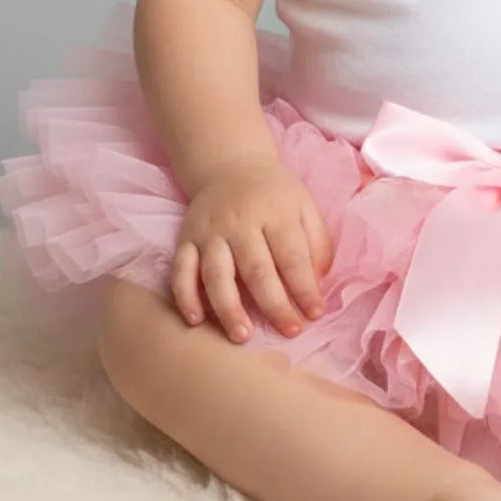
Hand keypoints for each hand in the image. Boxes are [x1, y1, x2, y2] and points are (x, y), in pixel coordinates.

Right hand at [173, 153, 334, 342]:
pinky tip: (195, 320)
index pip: (292, 257)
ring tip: (243, 336)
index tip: (315, 314)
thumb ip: (316, 242)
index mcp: (275, 213)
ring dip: (229, 308)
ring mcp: (210, 231)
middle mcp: (240, 222)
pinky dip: (185, 296)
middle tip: (289, 332)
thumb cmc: (274, 194)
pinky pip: (181, 270)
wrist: (230, 165)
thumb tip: (318, 285)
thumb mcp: (304, 205)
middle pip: (256, 270)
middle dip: (274, 305)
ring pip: (216, 274)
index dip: (305, 288)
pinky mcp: (186, 238)